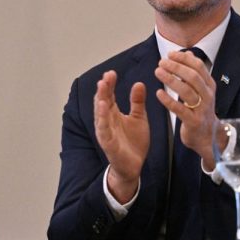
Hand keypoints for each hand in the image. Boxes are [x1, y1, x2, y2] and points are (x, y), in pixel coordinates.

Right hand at [94, 70, 148, 202]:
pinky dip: (102, 118)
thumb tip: (139, 83)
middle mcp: (107, 120)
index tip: (112, 73)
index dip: (110, 85)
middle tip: (106, 76)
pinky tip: (103, 108)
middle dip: (104, 89)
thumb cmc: (133, 142)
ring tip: (102, 87)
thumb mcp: (139, 118)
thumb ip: (137, 102)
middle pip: (103, 101)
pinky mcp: (108, 143)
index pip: (109, 96)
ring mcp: (106, 132)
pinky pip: (104, 129)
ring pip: (100, 113)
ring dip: (100, 100)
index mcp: (113, 114)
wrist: (134, 166)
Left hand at [154, 50, 217, 168]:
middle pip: (193, 77)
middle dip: (176, 67)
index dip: (184, 59)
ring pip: (187, 91)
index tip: (169, 54)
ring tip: (158, 72)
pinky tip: (158, 93)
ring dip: (171, 80)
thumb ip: (194, 72)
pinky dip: (168, 100)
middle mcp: (208, 96)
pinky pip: (180, 109)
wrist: (208, 137)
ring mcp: (202, 109)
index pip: (199, 67)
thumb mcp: (201, 90)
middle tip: (161, 62)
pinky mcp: (193, 122)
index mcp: (209, 85)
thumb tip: (188, 53)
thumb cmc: (200, 110)